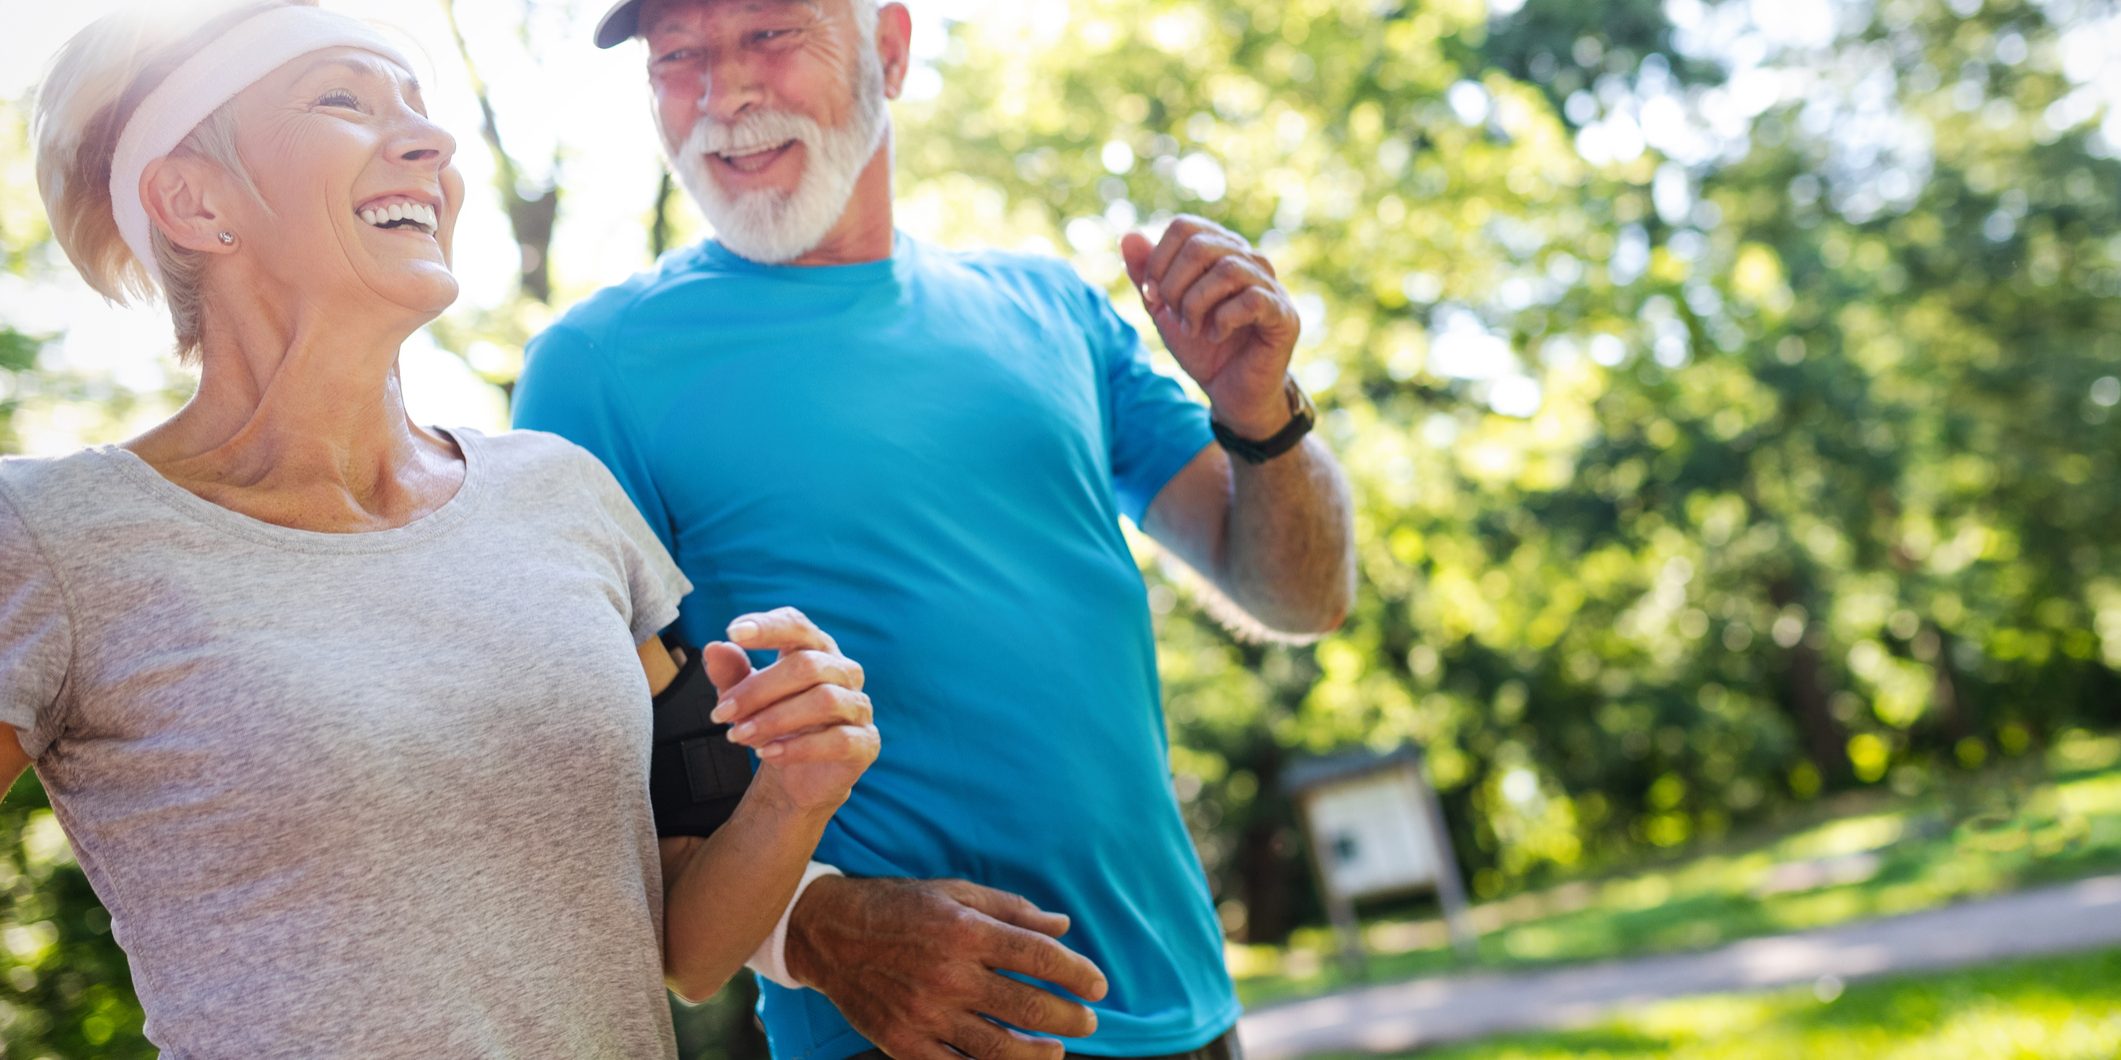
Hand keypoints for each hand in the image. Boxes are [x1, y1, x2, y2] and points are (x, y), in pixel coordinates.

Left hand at [704, 607, 878, 816]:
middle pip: (807, 665)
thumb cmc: (775, 724)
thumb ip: (732, 673)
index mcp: (816, 649)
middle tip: (721, 713)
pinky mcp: (866, 742)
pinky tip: (768, 754)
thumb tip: (715, 649)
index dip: (769, 627)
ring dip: (774, 719)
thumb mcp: (746, 698)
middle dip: (758, 689)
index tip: (733, 633)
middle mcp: (844, 671)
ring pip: (824, 700)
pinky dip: (798, 747)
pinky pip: (838, 740)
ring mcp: (859, 706)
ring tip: (739, 736)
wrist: (799, 776)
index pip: (798, 626)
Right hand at [786, 876, 1109, 1059]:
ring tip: (1056, 1051)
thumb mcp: (955, 892)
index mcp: (966, 931)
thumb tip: (1063, 926)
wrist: (828, 933)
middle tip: (1088, 1021)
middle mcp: (949, 975)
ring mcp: (926, 1014)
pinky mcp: (904, 1044)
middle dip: (1069, 1017)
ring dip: (1039, 1054)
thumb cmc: (898, 907)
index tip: (1099, 986)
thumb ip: (1013, 910)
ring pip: (999, 1048)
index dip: (1078, 973)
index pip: (1039, 956)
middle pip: (1028, 1006)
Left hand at [1121, 216, 1300, 437]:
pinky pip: (1252, 300)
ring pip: (1227, 269)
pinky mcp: (1283, 314)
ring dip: (1197, 304)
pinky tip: (1216, 335)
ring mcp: (1270, 285)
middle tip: (1175, 316)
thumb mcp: (1164, 310)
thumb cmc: (1202, 347)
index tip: (1152, 296)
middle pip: (1201, 246)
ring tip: (1194, 329)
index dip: (1158, 260)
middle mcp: (1249, 259)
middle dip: (1174, 286)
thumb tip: (1128, 235)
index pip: (1184, 227)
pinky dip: (1224, 319)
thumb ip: (1146, 274)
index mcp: (1220, 250)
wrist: (1230, 391)